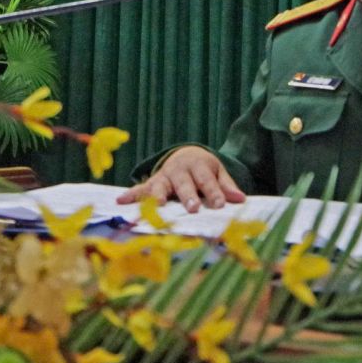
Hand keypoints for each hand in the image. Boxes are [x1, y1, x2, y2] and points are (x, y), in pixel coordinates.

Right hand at [115, 146, 245, 212]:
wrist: (186, 155)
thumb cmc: (204, 169)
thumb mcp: (217, 172)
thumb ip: (226, 186)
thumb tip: (240, 199)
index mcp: (198, 166)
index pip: (208, 181)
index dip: (214, 193)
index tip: (220, 205)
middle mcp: (180, 170)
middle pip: (185, 184)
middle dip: (188, 195)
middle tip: (193, 207)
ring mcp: (164, 176)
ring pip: (161, 186)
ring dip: (159, 196)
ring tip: (159, 205)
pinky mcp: (152, 182)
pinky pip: (140, 189)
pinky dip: (131, 195)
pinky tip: (120, 201)